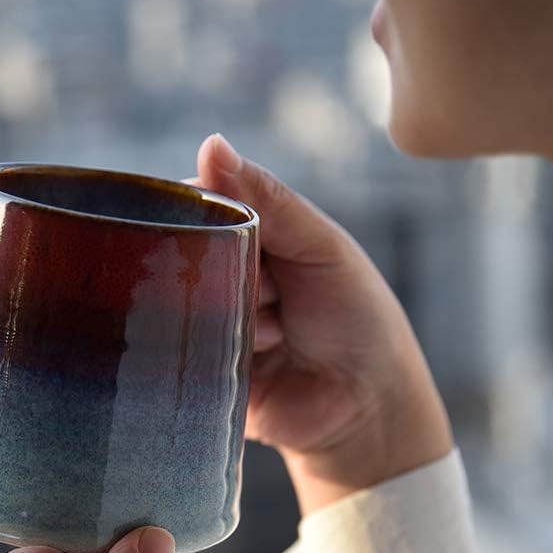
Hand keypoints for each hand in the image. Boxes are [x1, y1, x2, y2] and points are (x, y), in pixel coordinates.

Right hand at [196, 134, 453, 515]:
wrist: (368, 409)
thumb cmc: (358, 318)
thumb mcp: (320, 247)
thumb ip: (269, 199)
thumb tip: (211, 142)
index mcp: (257, 241)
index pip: (201, 210)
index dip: (197, 214)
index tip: (202, 224)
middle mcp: (228, 281)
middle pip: (188, 259)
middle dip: (225, 275)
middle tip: (271, 293)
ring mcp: (213, 329)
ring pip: (186, 308)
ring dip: (233, 319)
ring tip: (279, 335)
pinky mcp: (203, 376)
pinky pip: (183, 357)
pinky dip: (214, 355)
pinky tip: (256, 359)